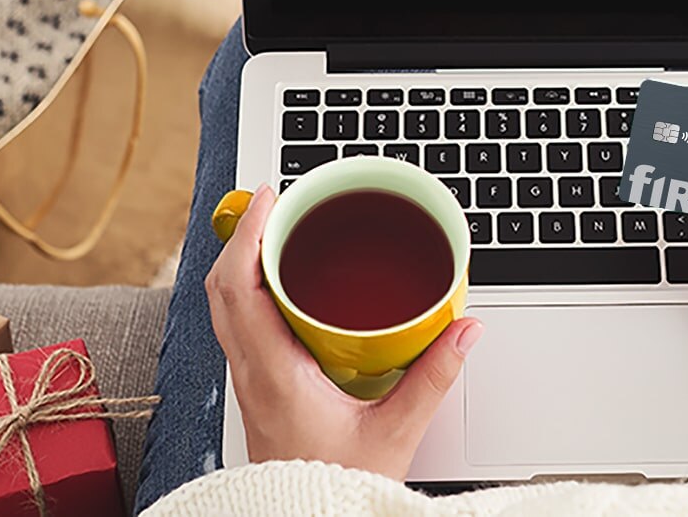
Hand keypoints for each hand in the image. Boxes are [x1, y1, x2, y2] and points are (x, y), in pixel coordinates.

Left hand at [205, 185, 483, 478]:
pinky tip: (286, 286)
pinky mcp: (257, 389)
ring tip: (282, 233)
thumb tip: (464, 330)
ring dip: (245, 262)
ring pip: (226, 306)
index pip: (240, 288)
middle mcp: (249, 373)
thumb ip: (433, 378)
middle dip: (245, 234)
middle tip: (280, 203)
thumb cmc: (336, 488)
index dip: (249, 234)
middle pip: (223, 287)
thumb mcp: (396, 432)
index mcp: (273, 374)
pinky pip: (239, 325)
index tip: (272, 198)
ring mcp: (248, 382)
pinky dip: (252, 291)